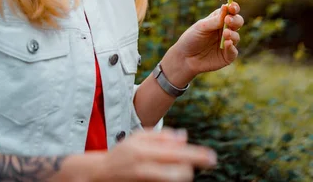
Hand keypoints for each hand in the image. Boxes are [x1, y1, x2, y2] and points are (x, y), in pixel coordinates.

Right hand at [90, 128, 216, 181]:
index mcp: (145, 150)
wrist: (101, 174)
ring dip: (181, 174)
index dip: (196, 155)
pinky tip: (169, 172)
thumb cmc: (123, 153)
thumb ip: (162, 137)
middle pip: (180, 171)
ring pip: (176, 180)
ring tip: (178, 168)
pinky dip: (172, 178)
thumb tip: (185, 137)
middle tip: (189, 163)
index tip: (212, 157)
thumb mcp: (139, 138)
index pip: (177, 153)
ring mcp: (146, 181)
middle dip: (188, 167)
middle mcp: (146, 167)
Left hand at [165, 2, 243, 80]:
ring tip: (225, 34)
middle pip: (238, 22)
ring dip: (233, 34)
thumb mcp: (201, 27)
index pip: (230, 11)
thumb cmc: (192, 38)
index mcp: (219, 19)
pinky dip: (231, 47)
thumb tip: (226, 7)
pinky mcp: (227, 56)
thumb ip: (214, 20)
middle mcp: (225, 30)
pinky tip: (227, 44)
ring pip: (236, 36)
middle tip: (228, 20)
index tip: (232, 7)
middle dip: (235, 20)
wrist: (185, 57)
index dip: (234, 8)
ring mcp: (227, 43)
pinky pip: (233, 51)